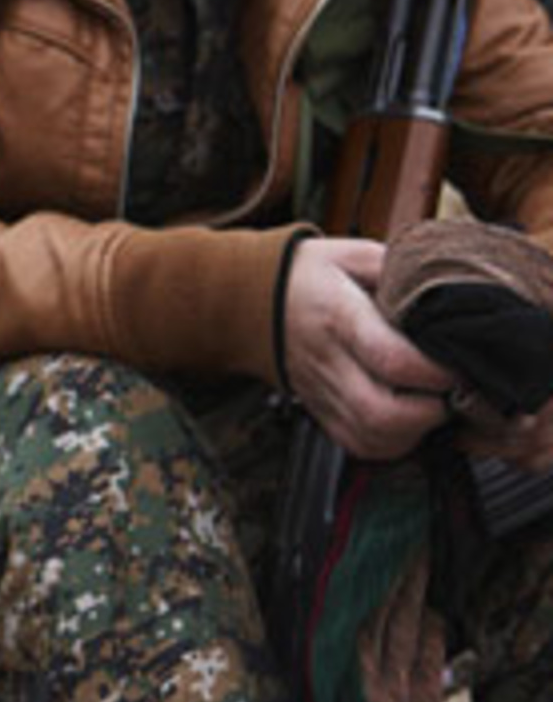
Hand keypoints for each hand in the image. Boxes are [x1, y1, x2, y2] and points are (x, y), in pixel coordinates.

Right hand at [282, 237, 454, 460]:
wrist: (243, 299)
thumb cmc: (306, 275)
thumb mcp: (353, 256)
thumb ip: (400, 273)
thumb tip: (445, 294)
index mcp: (339, 317)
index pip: (393, 360)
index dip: (436, 372)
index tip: (459, 366)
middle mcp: (327, 361)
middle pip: (382, 413)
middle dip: (431, 413)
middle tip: (449, 394)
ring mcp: (319, 392)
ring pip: (372, 438)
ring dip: (413, 432)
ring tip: (428, 406)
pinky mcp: (315, 411)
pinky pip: (357, 445)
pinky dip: (390, 443)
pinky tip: (404, 422)